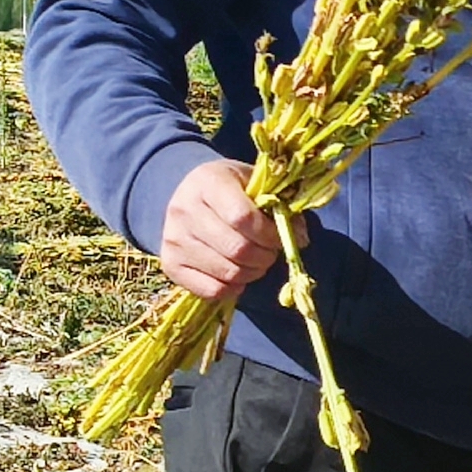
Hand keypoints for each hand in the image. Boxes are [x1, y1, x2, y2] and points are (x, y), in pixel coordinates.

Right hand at [156, 155, 278, 302]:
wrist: (190, 193)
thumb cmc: (232, 187)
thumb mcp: (256, 184)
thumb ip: (280, 206)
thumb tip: (301, 238)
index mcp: (207, 181)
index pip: (243, 217)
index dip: (269, 234)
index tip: (279, 236)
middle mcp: (183, 209)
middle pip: (237, 249)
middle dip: (264, 256)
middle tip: (270, 252)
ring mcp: (173, 239)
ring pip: (227, 272)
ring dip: (252, 273)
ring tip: (255, 261)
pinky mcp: (170, 264)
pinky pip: (211, 290)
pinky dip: (233, 288)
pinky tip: (237, 274)